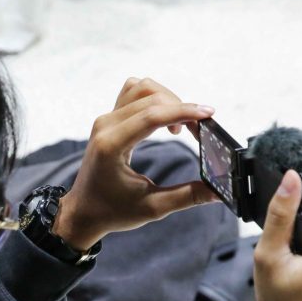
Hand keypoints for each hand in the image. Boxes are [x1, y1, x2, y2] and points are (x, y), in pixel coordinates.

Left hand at [52, 78, 218, 250]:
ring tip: (179, 128)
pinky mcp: (109, 118)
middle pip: (151, 97)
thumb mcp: (153, 207)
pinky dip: (155, 99)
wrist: (83, 211)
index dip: (183, 111)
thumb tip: (218, 192)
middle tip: (199, 132)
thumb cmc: (113, 211)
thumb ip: (187, 196)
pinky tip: (163, 120)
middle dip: (182, 109)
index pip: (151, 116)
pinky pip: (133, 93)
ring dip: (168, 100)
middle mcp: (106, 126)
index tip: (208, 115)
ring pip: (142, 88)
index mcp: (111, 146)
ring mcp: (105, 119)